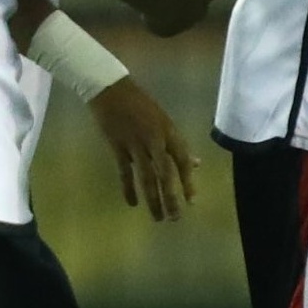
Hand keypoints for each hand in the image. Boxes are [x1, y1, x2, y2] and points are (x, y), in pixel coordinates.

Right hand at [87, 78, 197, 221]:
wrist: (111, 89)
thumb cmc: (140, 105)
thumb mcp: (164, 121)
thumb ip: (178, 145)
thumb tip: (196, 164)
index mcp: (168, 132)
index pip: (182, 161)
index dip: (188, 182)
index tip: (192, 202)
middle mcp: (154, 140)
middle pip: (166, 174)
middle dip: (171, 197)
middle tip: (175, 218)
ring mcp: (135, 144)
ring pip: (146, 177)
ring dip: (153, 199)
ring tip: (158, 217)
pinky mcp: (117, 147)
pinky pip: (125, 172)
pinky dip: (128, 189)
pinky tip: (132, 203)